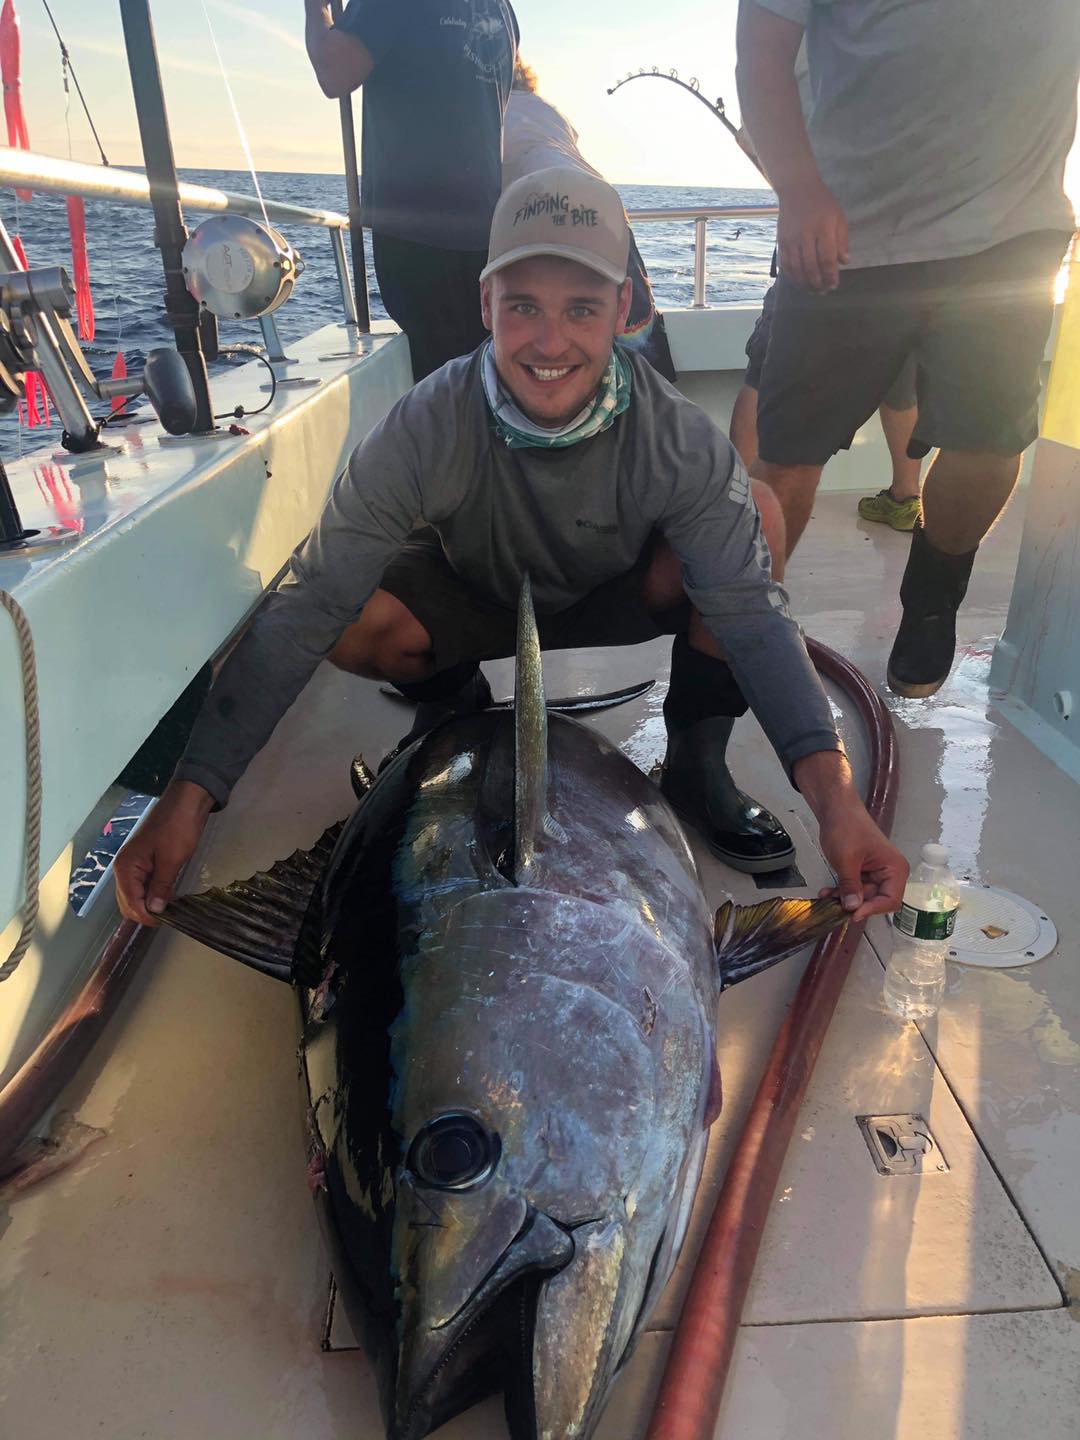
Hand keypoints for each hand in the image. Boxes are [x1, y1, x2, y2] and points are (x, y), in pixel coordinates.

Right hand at [114, 780, 215, 925]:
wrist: (186, 801)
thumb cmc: (178, 827)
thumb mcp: (171, 859)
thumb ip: (161, 887)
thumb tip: (154, 911)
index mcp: (126, 867)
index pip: (130, 903)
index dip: (147, 916)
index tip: (167, 921)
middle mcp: (124, 868)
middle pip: (127, 902)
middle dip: (145, 913)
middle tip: (169, 917)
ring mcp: (133, 865)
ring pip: (135, 895)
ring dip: (148, 904)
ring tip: (170, 910)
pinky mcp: (144, 862)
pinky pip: (143, 885)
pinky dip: (152, 894)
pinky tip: (168, 897)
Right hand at [776, 176, 848, 292]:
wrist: (797, 189)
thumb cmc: (822, 203)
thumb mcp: (838, 217)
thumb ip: (842, 240)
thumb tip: (844, 262)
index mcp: (823, 228)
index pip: (827, 258)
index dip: (830, 275)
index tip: (834, 286)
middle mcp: (806, 235)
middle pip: (811, 267)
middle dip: (818, 283)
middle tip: (823, 292)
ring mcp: (791, 239)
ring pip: (797, 268)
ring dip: (805, 283)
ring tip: (812, 291)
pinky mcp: (781, 241)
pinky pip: (785, 264)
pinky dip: (792, 276)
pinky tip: (798, 282)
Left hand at [816, 796, 907, 922]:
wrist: (836, 808)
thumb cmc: (846, 828)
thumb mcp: (846, 860)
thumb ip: (850, 886)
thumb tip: (852, 909)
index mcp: (895, 869)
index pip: (890, 900)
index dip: (872, 909)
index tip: (852, 914)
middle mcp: (890, 873)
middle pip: (875, 900)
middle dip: (854, 904)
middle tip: (833, 906)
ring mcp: (876, 872)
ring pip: (862, 896)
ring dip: (844, 898)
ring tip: (825, 896)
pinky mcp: (863, 871)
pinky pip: (855, 887)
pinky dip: (842, 890)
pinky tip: (826, 892)